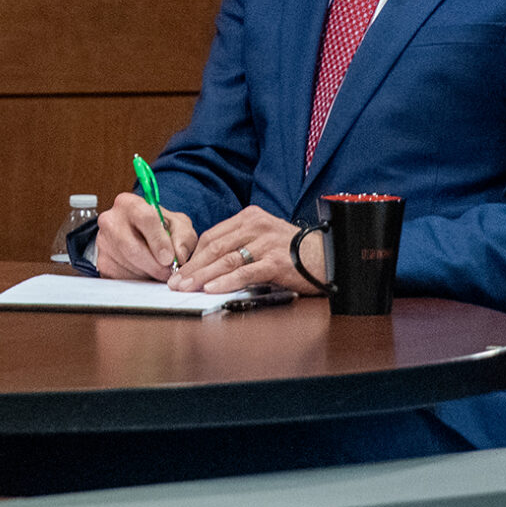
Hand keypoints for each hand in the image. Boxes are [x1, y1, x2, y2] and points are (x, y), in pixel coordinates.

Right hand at [97, 191, 198, 280]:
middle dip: (154, 265)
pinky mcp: (102, 262)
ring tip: (158, 269)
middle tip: (168, 271)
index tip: (169, 257)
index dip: (159, 241)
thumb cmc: (159, 228)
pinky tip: (145, 271)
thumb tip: (178, 256)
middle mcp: (111, 220)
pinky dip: (138, 279)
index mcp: (129, 203)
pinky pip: (121, 276)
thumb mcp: (178, 225)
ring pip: (128, 265)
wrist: (139, 236)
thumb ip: (183, 237)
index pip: (144, 218)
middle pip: (132, 247)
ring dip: (148, 273)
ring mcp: (103, 242)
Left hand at [171, 205, 322, 294]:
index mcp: (250, 217)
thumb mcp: (264, 239)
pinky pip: (245, 272)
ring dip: (202, 276)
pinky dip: (226, 281)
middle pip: (214, 247)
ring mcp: (266, 243)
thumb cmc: (294, 251)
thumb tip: (208, 264)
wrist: (330, 256)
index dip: (193, 254)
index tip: (179, 269)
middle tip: (175, 281)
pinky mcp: (276, 261)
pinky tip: (211, 289)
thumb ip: (239, 245)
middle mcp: (256, 226)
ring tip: (186, 287)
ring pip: (225, 260)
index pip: (212, 236)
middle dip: (192, 267)